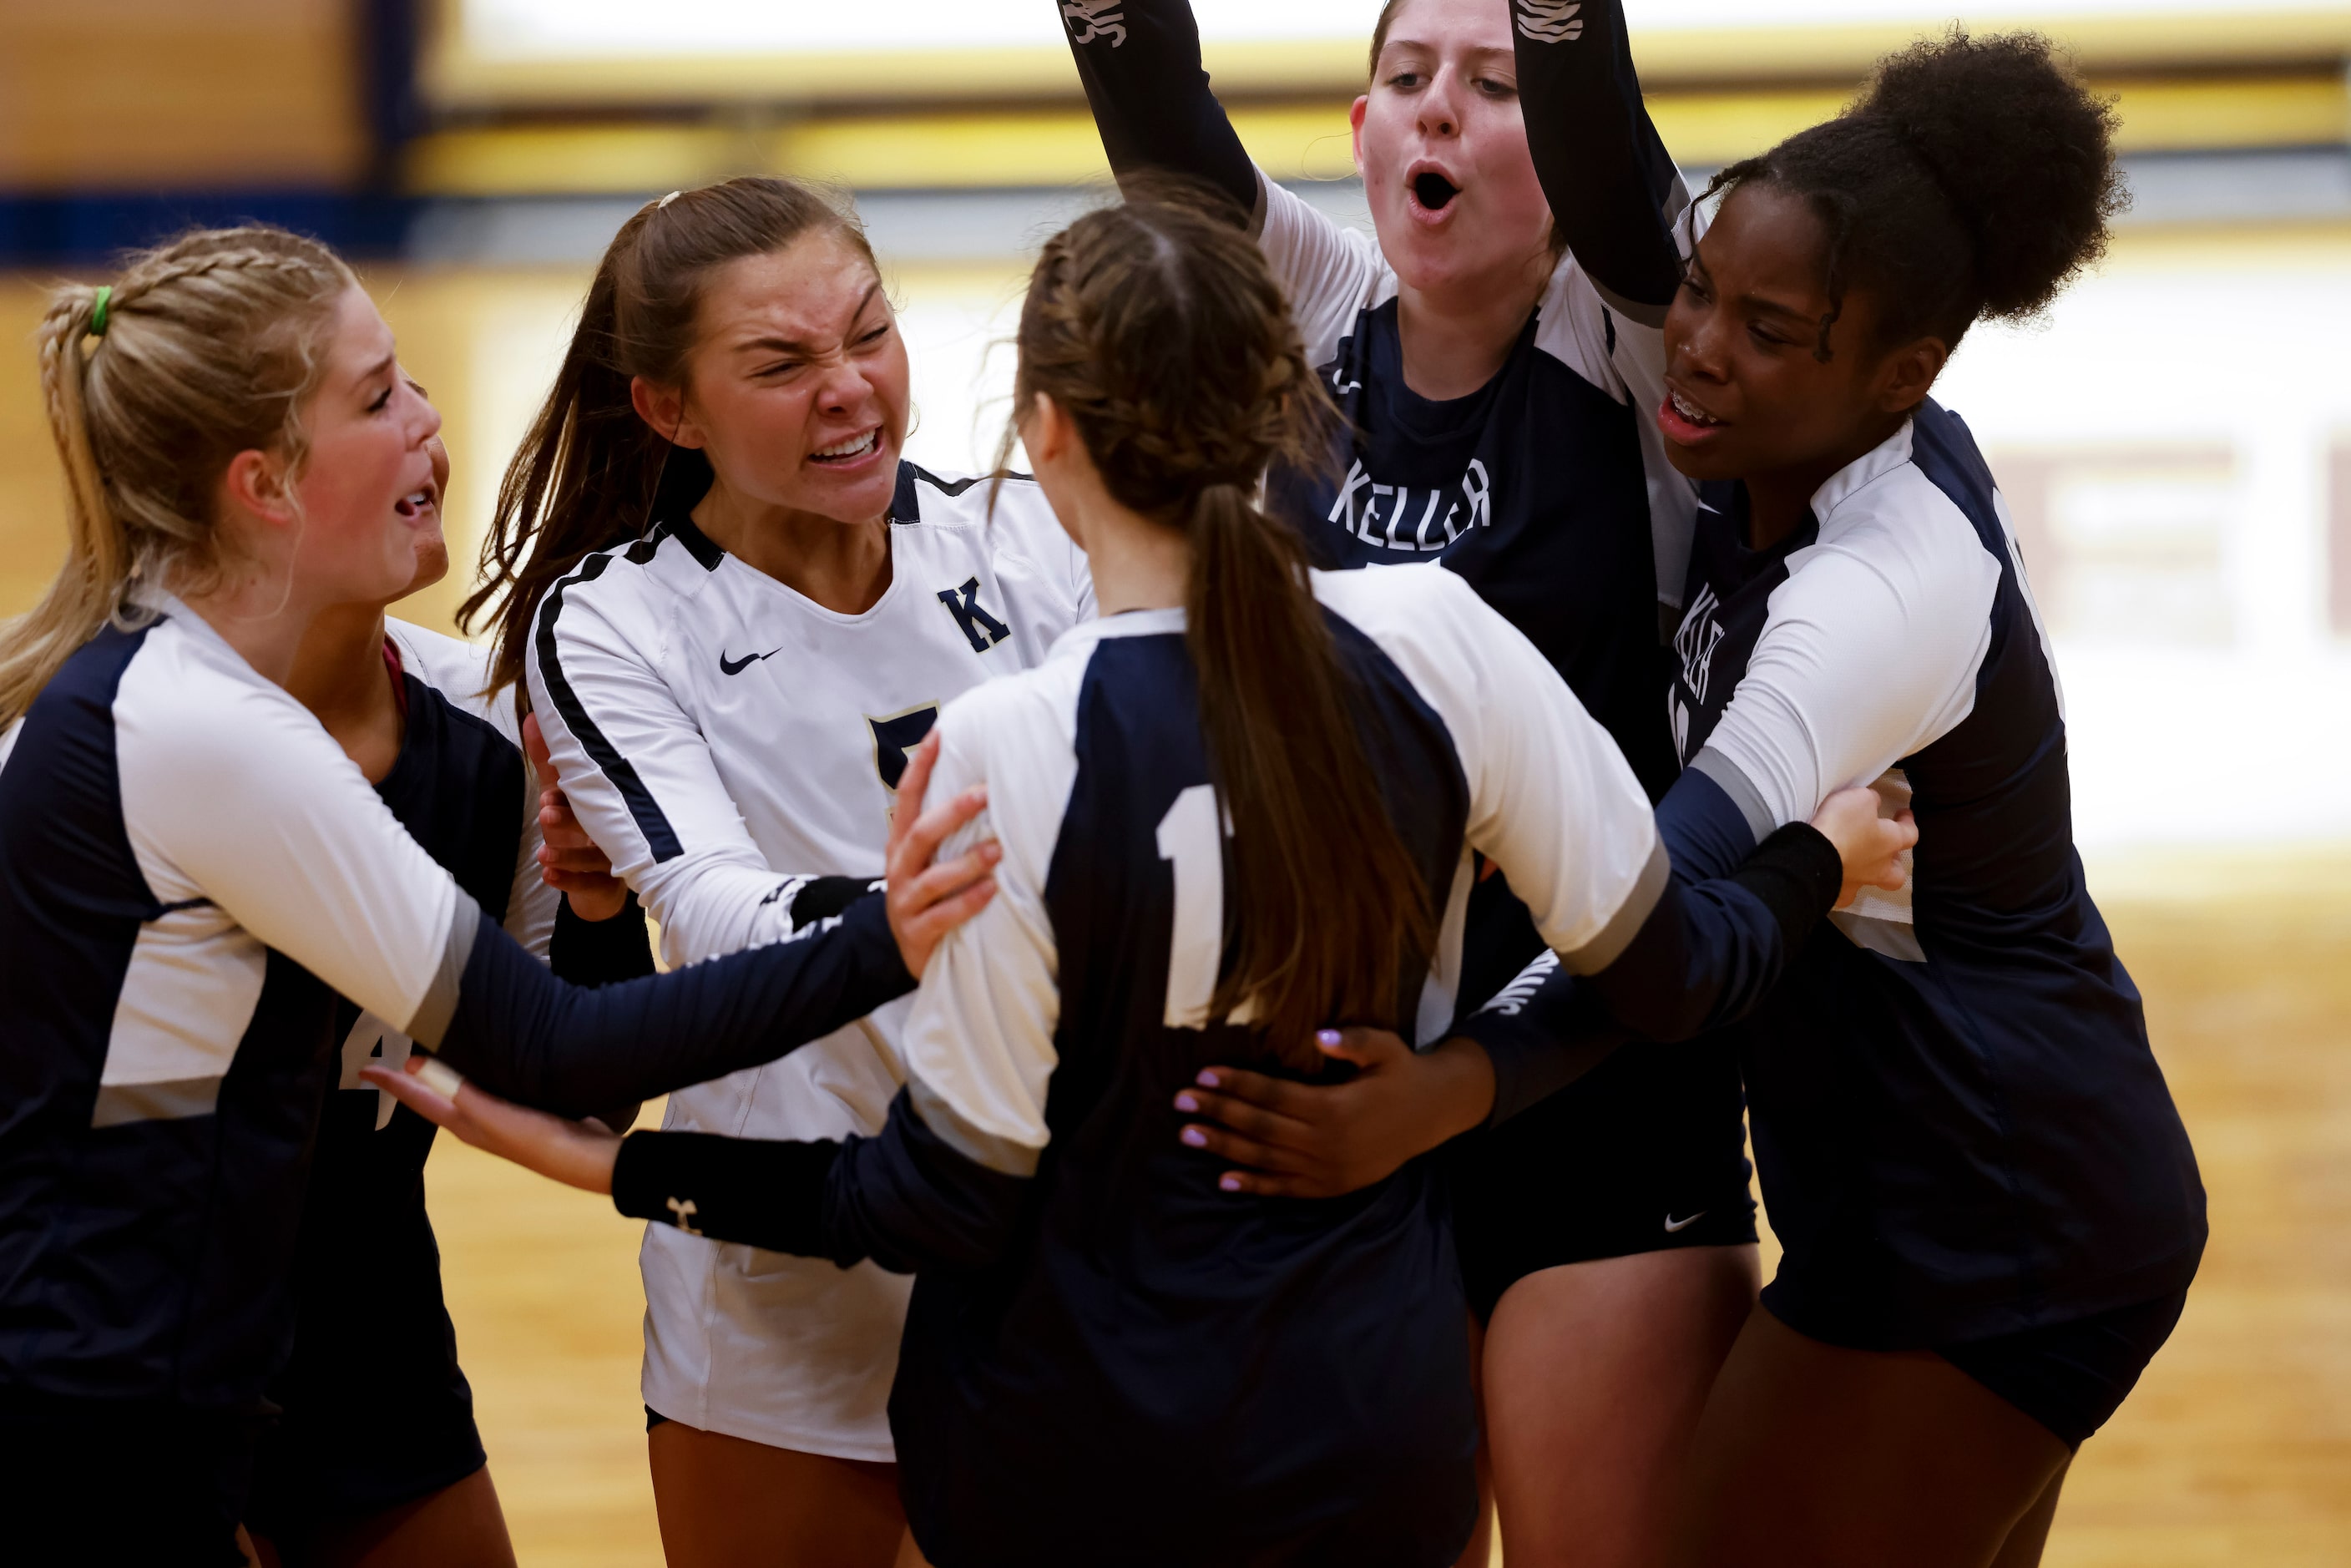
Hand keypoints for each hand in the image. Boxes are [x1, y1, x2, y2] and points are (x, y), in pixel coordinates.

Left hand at [364, 1055, 620, 1194]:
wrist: (589, 1160)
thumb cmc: (541, 1141)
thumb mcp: (496, 1117)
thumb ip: (460, 1092)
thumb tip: (416, 1066)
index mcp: (466, 1124)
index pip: (419, 1099)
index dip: (392, 1083)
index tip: (364, 1068)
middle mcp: (478, 1120)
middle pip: (435, 1094)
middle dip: (414, 1076)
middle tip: (392, 1051)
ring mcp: (502, 1115)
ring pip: (462, 1087)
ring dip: (445, 1071)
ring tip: (432, 1050)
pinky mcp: (526, 1106)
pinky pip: (490, 1083)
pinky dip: (478, 1070)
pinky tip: (487, 1058)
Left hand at [523, 712, 629, 921]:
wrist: (600, 882)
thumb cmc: (579, 829)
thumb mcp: (559, 794)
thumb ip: (547, 761)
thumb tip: (533, 718)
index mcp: (603, 804)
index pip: (593, 797)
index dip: (569, 795)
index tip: (547, 796)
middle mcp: (613, 830)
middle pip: (597, 825)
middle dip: (570, 820)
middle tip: (545, 814)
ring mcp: (614, 860)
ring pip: (597, 858)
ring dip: (569, 855)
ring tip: (543, 854)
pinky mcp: (609, 886)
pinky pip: (593, 885)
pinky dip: (570, 881)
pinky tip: (549, 875)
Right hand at [884, 730, 1000, 977]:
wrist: (910, 951)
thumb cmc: (931, 895)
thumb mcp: (930, 859)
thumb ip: (948, 829)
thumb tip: (988, 782)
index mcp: (902, 844)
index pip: (907, 798)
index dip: (921, 766)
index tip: (939, 734)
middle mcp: (900, 868)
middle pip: (920, 833)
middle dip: (953, 812)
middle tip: (985, 793)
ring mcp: (905, 902)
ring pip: (932, 877)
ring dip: (967, 861)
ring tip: (998, 849)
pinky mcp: (916, 933)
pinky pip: (943, 916)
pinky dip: (968, 902)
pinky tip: (992, 890)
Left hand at [1173, 1028, 1495, 1198]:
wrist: (1433, 1115)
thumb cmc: (1402, 1072)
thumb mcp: (1385, 1047)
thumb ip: (1353, 1041)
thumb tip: (1319, 1036)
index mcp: (1334, 1108)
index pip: (1272, 1095)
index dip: (1236, 1084)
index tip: (1203, 1073)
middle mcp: (1326, 1143)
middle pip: (1260, 1127)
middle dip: (1217, 1113)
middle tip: (1180, 1103)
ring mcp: (1327, 1169)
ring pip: (1265, 1159)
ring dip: (1223, 1148)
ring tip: (1188, 1135)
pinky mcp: (1331, 1186)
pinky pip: (1285, 1188)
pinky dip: (1254, 1185)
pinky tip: (1224, 1180)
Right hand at [1809, 784, 1918, 909]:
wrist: (1813, 857)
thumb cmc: (1842, 825)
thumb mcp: (1859, 799)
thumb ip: (1870, 801)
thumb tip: (1873, 805)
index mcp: (1889, 842)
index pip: (1910, 834)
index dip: (1908, 822)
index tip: (1903, 814)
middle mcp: (1878, 867)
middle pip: (1897, 873)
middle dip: (1894, 863)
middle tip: (1884, 851)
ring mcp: (1858, 883)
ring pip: (1870, 884)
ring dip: (1867, 875)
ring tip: (1855, 865)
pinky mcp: (1837, 893)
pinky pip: (1842, 893)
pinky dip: (1840, 886)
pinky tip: (1834, 878)